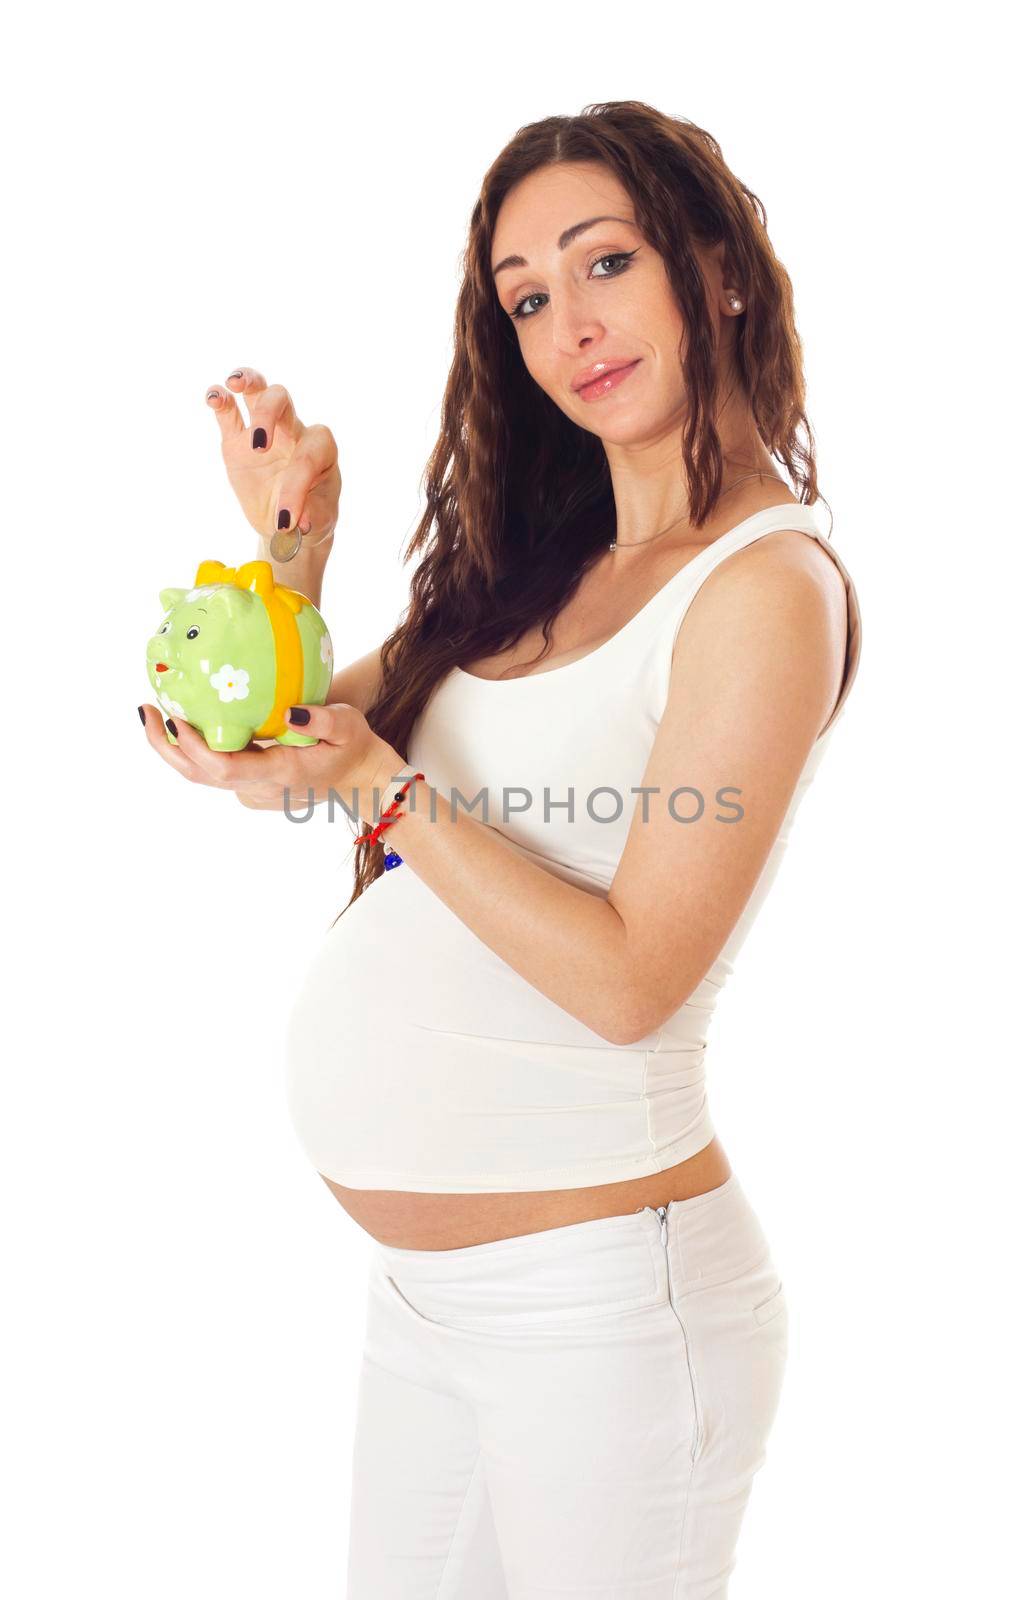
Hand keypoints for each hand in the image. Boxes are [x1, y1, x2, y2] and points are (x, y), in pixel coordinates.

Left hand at [138, 700, 404, 821]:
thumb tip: (289, 711)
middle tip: (146, 710)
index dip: (193, 746)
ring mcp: (252, 792)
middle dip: (166, 746)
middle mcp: (259, 789)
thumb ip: (323, 718)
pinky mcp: (250, 788)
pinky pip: (215, 770)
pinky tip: (187, 720)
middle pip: (200, 775)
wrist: (361, 782)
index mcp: (280, 773)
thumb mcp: (349, 726)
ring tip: (154, 712)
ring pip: (203, 775)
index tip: (174, 718)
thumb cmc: (356, 747)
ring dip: (175, 747)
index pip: (224, 768)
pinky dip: (196, 748)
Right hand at [205, 366, 340, 549]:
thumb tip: (301, 520)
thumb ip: (313, 516)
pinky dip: (220, 400)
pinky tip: (213, 398)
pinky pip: (229, 412)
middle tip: (258, 446)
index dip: (295, 489)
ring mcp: (265, 430)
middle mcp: (294, 431)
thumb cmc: (312, 516)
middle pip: (283, 401)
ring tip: (234, 383)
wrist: (289, 522)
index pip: (307, 456)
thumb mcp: (319, 522)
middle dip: (268, 416)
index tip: (285, 521)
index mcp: (320, 449)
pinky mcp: (237, 440)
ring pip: (259, 391)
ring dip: (248, 381)